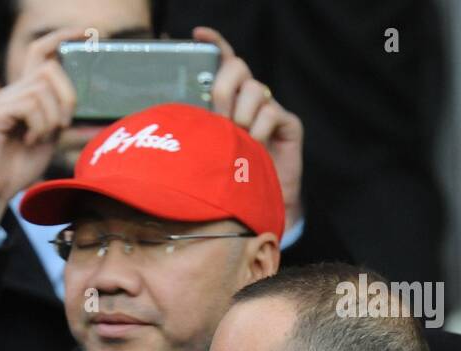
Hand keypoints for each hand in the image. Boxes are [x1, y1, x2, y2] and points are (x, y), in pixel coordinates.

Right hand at [0, 27, 81, 233]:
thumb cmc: (16, 168)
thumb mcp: (49, 141)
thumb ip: (64, 123)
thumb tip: (98, 123)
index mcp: (25, 93)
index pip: (40, 52)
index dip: (62, 38)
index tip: (88, 34)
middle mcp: (12, 91)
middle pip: (48, 68)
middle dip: (66, 95)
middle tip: (63, 125)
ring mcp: (1, 100)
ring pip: (42, 88)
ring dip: (51, 117)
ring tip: (40, 138)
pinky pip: (29, 105)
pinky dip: (38, 125)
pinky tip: (28, 141)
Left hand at [194, 26, 303, 230]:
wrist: (254, 205)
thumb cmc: (226, 177)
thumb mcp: (204, 150)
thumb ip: (196, 129)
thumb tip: (170, 118)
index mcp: (229, 99)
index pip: (223, 62)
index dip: (214, 44)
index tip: (197, 35)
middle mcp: (250, 98)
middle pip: (238, 67)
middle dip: (223, 89)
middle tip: (218, 118)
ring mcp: (271, 108)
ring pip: (256, 89)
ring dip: (240, 116)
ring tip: (237, 140)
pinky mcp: (289, 123)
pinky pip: (271, 113)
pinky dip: (259, 131)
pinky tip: (255, 148)